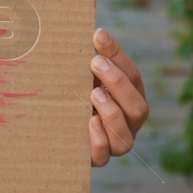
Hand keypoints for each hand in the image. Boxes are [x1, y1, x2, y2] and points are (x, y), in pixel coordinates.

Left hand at [89, 26, 147, 165]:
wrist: (54, 128)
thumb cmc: (75, 94)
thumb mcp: (85, 76)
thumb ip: (95, 58)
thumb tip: (98, 33)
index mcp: (130, 98)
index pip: (133, 77)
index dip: (119, 58)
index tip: (98, 38)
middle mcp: (129, 123)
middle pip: (138, 108)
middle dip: (118, 84)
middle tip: (94, 63)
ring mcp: (115, 144)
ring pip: (125, 136)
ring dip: (111, 112)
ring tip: (94, 93)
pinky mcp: (96, 159)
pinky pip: (104, 156)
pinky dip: (99, 140)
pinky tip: (90, 122)